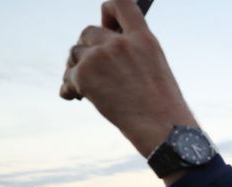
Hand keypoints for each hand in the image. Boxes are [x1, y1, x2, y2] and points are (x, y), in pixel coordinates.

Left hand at [61, 0, 197, 158]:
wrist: (162, 130)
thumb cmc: (163, 108)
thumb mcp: (155, 70)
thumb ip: (133, 54)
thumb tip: (103, 52)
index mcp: (144, 39)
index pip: (121, 4)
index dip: (107, 11)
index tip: (105, 24)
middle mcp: (121, 43)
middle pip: (88, 32)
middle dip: (86, 48)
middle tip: (89, 67)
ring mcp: (101, 57)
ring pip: (75, 54)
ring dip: (76, 69)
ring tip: (84, 89)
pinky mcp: (85, 75)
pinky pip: (68, 76)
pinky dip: (69, 87)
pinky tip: (75, 97)